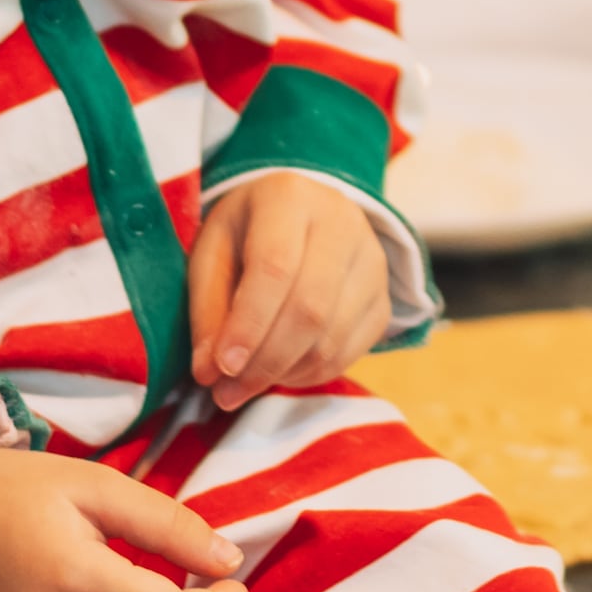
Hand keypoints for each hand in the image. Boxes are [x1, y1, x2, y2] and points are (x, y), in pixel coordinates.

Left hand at [188, 171, 393, 409]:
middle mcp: (342, 222)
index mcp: (289, 197)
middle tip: (227, 394)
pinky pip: (350, 352)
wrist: (302, 216)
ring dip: (284, 374)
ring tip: (246, 385)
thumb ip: (207, 309)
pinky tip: (280, 373)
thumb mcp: (212, 252)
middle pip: (310, 307)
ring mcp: (373, 261)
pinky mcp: (385, 298)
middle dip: (265, 361)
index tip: (221, 368)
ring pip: (332, 337)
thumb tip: (209, 372)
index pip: (275, 266)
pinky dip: (310, 375)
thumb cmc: (246, 233)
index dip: (248, 324)